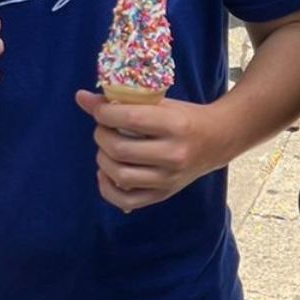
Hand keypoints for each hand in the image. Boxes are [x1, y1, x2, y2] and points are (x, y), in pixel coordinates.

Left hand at [75, 91, 217, 211]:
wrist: (217, 140)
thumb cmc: (185, 118)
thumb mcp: (161, 103)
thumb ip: (124, 101)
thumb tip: (82, 98)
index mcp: (176, 126)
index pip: (130, 119)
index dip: (104, 113)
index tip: (99, 109)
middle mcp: (173, 156)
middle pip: (120, 150)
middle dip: (101, 135)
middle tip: (103, 128)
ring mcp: (168, 179)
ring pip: (120, 175)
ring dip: (102, 159)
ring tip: (106, 148)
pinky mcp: (163, 195)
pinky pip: (126, 201)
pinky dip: (107, 188)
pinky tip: (106, 173)